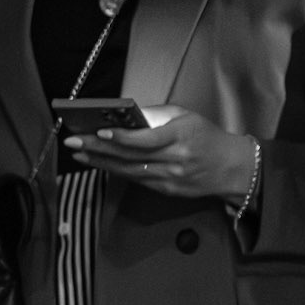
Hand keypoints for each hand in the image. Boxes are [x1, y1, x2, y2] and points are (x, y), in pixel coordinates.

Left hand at [65, 107, 258, 202]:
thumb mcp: (185, 116)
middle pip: (130, 157)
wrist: (229, 169)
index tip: (100, 131)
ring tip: (79, 152)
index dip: (122, 138)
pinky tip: (99, 162)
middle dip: (98, 149)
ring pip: (128, 171)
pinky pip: (135, 179)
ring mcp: (168, 179)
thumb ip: (156, 116)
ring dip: (100, 162)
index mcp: (180, 137)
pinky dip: (115, 170)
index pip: (146, 140)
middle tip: (74, 141)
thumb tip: (125, 114)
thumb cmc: (206, 137)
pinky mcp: (165, 190)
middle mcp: (174, 161)